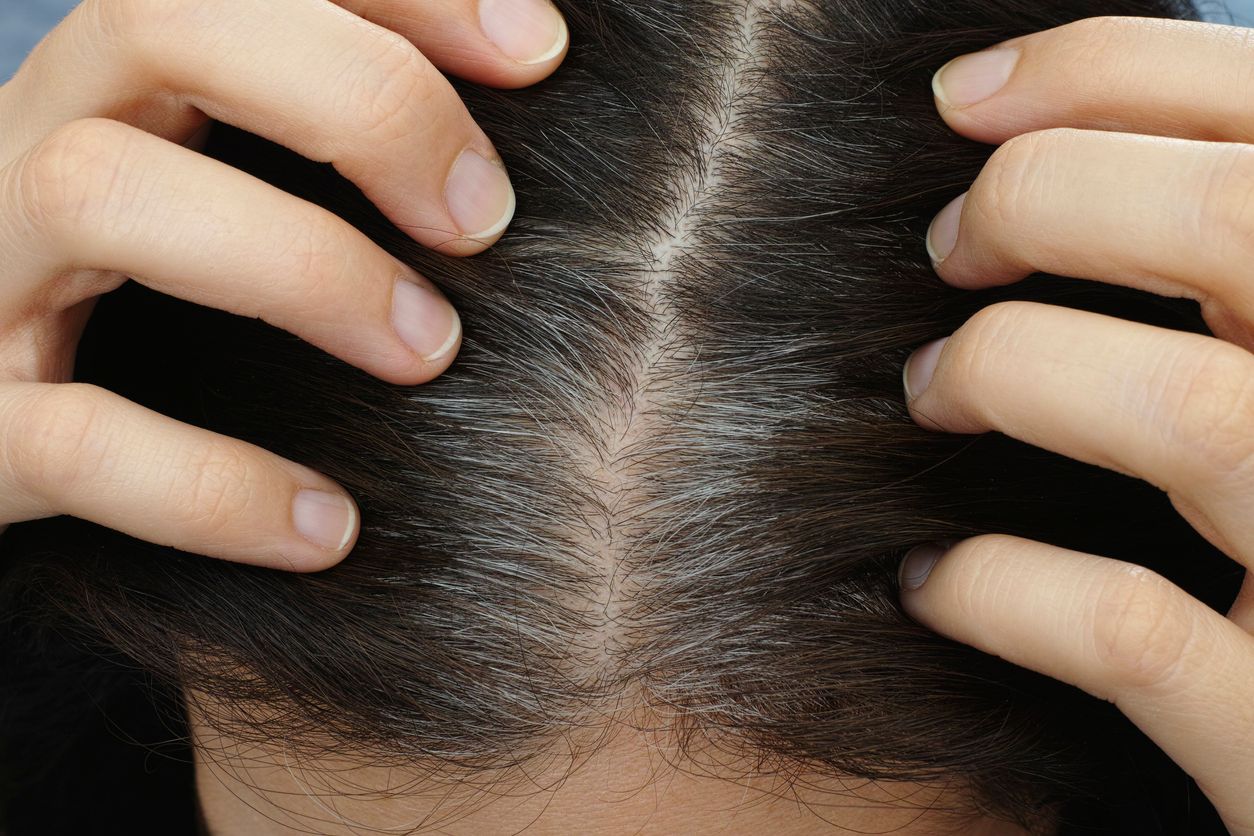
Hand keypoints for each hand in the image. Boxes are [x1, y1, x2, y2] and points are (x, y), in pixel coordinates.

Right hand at [0, 0, 567, 570]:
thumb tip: (502, 163)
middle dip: (357, 97)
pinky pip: (72, 444)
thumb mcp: (217, 206)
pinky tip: (325, 527)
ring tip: (427, 350)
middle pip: (156, 17)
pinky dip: (213, 486)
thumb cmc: (140, 324)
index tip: (537, 52)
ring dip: (300, 266)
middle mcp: (34, 148)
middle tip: (482, 215)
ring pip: (99, 192)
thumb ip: (320, 159)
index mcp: (120, 91)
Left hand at [898, 17, 1253, 833]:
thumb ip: (1230, 264)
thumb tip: (1061, 142)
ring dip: (1010, 375)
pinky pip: (1124, 630)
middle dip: (1045, 197)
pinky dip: (995, 589)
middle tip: (948, 245)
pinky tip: (927, 581)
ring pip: (1189, 417)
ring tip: (930, 391)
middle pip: (1234, 224)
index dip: (1106, 70)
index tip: (964, 97)